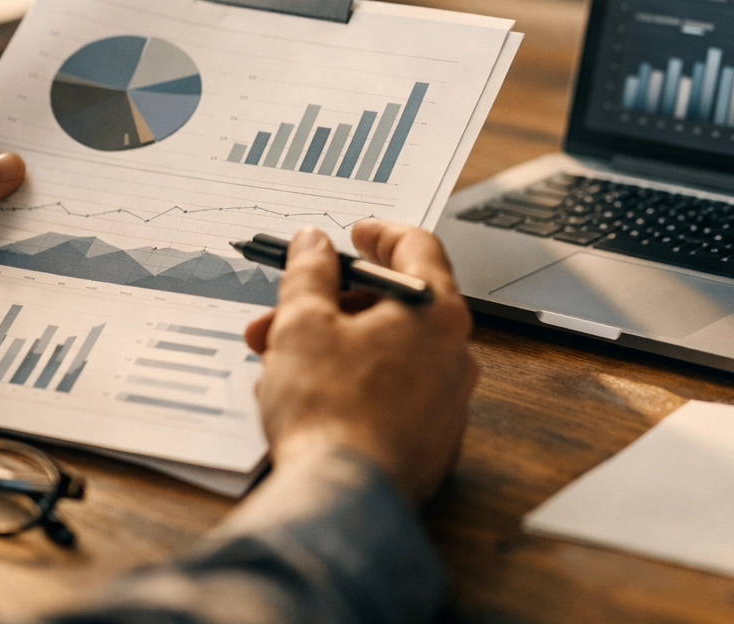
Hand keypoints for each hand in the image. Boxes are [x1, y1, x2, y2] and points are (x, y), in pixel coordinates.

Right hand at [244, 222, 476, 505]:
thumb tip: (313, 244)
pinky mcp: (432, 443)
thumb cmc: (328, 409)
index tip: (355, 233)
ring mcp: (448, 403)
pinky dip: (352, 387)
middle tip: (284, 312)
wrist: (341, 499)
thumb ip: (310, 273)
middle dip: (333, 306)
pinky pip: (391, 397)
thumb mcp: (303, 323)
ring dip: (333, 348)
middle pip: (395, 307)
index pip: (419, 249)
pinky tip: (305, 399)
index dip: (381, 235)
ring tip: (277, 363)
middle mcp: (456, 354)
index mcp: (436, 313)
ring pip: (386, 355)